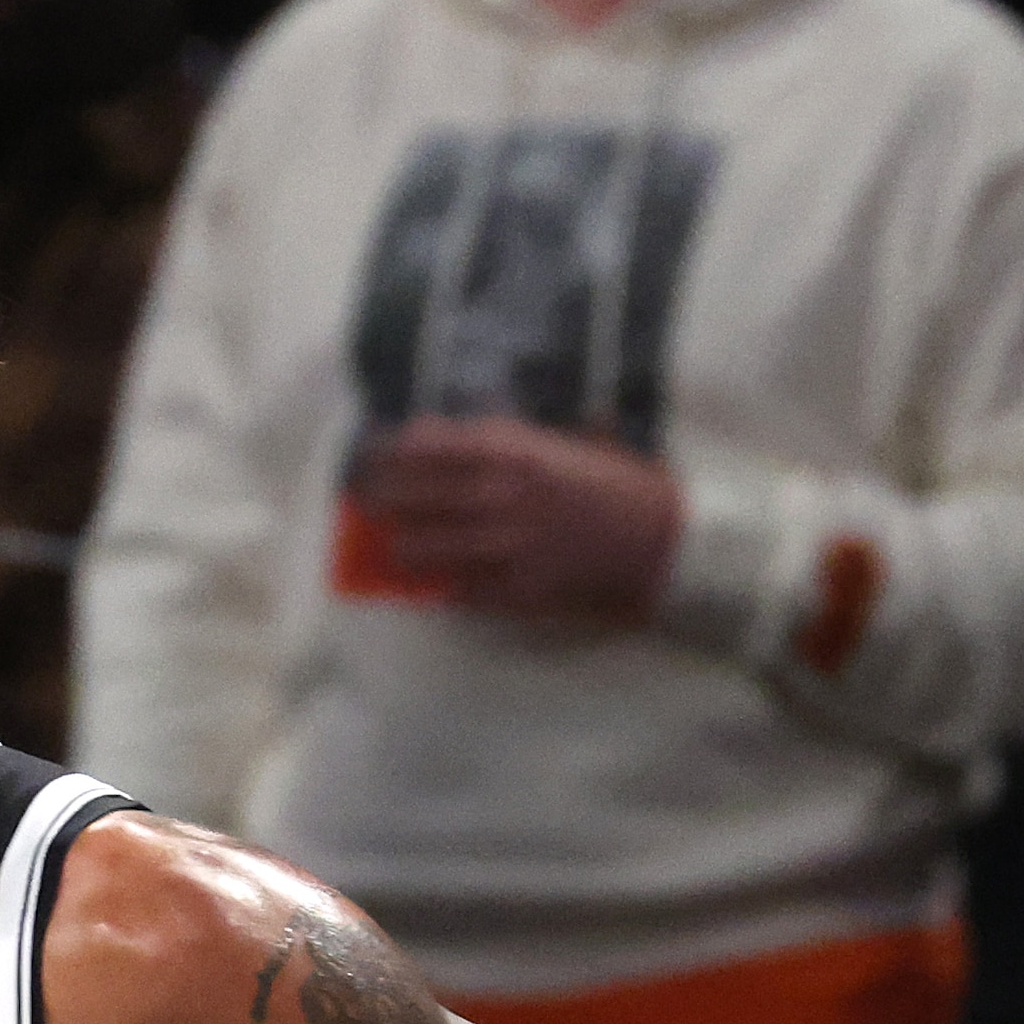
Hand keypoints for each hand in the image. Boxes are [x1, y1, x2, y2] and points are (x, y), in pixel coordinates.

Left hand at [344, 419, 682, 627]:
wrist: (656, 536)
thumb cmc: (609, 481)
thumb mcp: (556, 440)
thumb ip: (499, 435)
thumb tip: (435, 433)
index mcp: (509, 450)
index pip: (419, 448)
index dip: (384, 454)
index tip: (370, 457)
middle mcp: (498, 494)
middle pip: (407, 497)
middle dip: (380, 498)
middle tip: (367, 501)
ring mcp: (503, 544)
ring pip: (421, 549)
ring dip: (404, 546)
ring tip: (399, 545)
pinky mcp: (515, 588)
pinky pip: (457, 590)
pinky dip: (445, 585)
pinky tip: (441, 581)